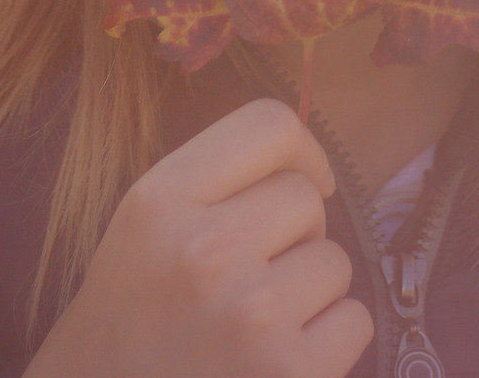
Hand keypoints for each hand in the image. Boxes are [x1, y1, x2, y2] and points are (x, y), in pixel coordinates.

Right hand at [22, 96, 371, 377]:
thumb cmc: (123, 330)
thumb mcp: (139, 234)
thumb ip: (209, 188)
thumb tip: (306, 168)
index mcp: (159, 203)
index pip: (269, 125)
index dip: (302, 150)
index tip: (306, 178)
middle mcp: (205, 252)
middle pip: (306, 198)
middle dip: (295, 234)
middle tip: (255, 275)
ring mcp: (253, 316)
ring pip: (335, 262)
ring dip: (310, 291)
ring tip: (258, 324)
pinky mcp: (292, 373)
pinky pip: (355, 322)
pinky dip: (330, 342)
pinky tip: (279, 359)